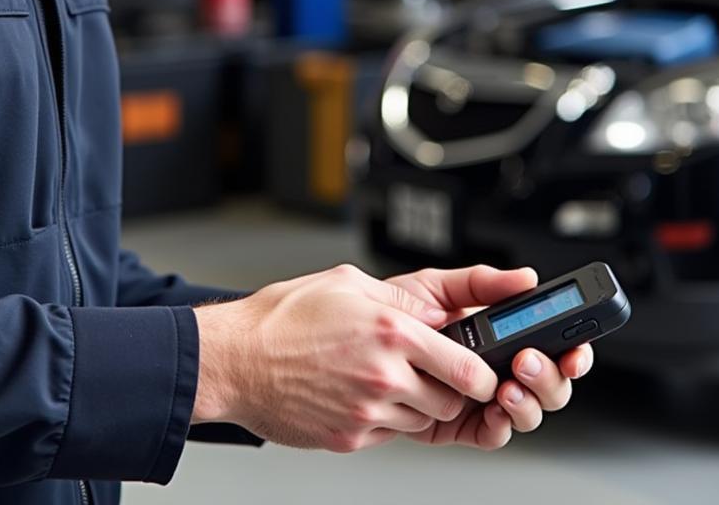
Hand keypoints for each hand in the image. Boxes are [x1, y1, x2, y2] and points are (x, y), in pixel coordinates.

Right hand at [192, 264, 499, 451]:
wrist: (236, 359)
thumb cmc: (285, 317)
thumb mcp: (348, 282)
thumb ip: (402, 297)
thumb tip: (437, 312)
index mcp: (391, 331)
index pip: (467, 367)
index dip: (482, 373)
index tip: (481, 371)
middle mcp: (384, 375)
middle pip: (451, 402)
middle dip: (450, 389)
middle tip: (432, 371)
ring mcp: (366, 411)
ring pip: (421, 421)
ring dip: (417, 404)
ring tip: (388, 376)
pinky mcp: (348, 437)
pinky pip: (388, 434)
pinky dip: (385, 417)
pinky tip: (361, 391)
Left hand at [387, 265, 594, 447]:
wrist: (354, 345)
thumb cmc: (392, 316)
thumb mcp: (436, 287)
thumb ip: (480, 282)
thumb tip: (525, 277)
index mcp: (499, 333)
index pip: (551, 342)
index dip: (573, 347)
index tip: (577, 347)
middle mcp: (497, 367)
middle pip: (551, 382)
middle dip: (551, 375)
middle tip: (529, 361)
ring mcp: (482, 398)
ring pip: (529, 411)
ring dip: (530, 401)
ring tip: (509, 385)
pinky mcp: (462, 424)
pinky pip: (494, 434)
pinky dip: (502, 425)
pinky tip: (496, 409)